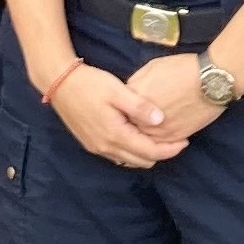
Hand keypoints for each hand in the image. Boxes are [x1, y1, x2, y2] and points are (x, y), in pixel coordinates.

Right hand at [46, 62, 186, 169]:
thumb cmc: (89, 83)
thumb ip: (139, 106)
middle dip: (161, 153)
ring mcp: (96, 147)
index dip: (170, 149)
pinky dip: (132, 151)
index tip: (185, 141)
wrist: (58, 82)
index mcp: (115, 135)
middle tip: (176, 140)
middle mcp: (106, 147)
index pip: (150, 151)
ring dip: (146, 153)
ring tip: (160, 139)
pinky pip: (118, 155)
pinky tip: (138, 136)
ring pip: (129, 160)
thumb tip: (160, 119)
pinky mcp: (91, 143)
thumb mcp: (117, 90)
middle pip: (141, 161)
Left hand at [122, 52, 220, 141]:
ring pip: (143, 138)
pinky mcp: (174, 138)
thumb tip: (130, 91)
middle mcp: (143, 118)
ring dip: (144, 133)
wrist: (210, 82)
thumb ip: (137, 82)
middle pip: (129, 125)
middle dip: (131, 121)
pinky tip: (161, 130)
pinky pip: (160, 144)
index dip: (123, 106)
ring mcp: (159, 130)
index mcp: (135, 98)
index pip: (120, 107)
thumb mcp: (152, 67)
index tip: (126, 105)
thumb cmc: (183, 69)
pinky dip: (159, 139)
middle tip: (136, 117)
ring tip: (148, 125)